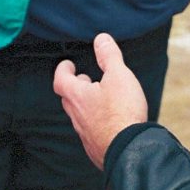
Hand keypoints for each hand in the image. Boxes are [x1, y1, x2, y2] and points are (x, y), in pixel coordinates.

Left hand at [53, 33, 147, 168]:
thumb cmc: (122, 111)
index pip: (61, 80)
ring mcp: (85, 134)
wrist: (128, 150)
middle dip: (75, 87)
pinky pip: (90, 131)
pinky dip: (95, 121)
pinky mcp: (95, 148)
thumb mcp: (119, 76)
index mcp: (78, 97)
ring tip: (99, 98)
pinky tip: (108, 121)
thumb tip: (101, 38)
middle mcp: (77, 116)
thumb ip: (109, 56)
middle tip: (84, 79)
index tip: (67, 64)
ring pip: (79, 116)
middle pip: (68, 99)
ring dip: (85, 105)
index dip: (62, 70)